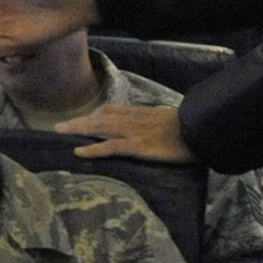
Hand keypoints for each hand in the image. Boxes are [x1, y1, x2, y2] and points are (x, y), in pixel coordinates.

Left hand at [56, 103, 194, 163]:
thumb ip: (158, 122)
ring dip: (78, 130)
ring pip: (100, 128)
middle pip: (101, 117)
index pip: (113, 110)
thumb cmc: (193, 128)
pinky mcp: (138, 146)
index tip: (84, 118)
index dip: (96, 115)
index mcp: (143, 113)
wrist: (203, 129)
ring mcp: (134, 132)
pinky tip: (78, 151)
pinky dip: (92, 149)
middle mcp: (134, 119)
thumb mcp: (171, 120)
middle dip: (79, 122)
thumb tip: (154, 128)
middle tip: (59, 126)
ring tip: (60, 132)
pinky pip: (110, 147)